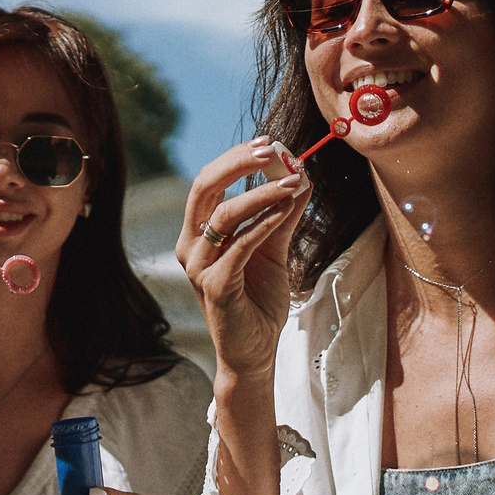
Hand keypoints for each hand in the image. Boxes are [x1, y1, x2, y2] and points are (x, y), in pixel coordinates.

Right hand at [176, 140, 308, 382]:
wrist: (255, 351)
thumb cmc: (259, 299)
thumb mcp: (275, 248)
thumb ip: (284, 214)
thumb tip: (302, 176)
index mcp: (198, 232)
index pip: (209, 181)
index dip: (235, 158)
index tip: (269, 143)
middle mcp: (191, 246)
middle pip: (205, 188)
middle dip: (237, 163)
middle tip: (272, 150)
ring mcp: (199, 267)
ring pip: (224, 215)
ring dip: (261, 193)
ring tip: (294, 183)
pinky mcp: (215, 288)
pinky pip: (239, 247)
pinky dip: (263, 224)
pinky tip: (286, 210)